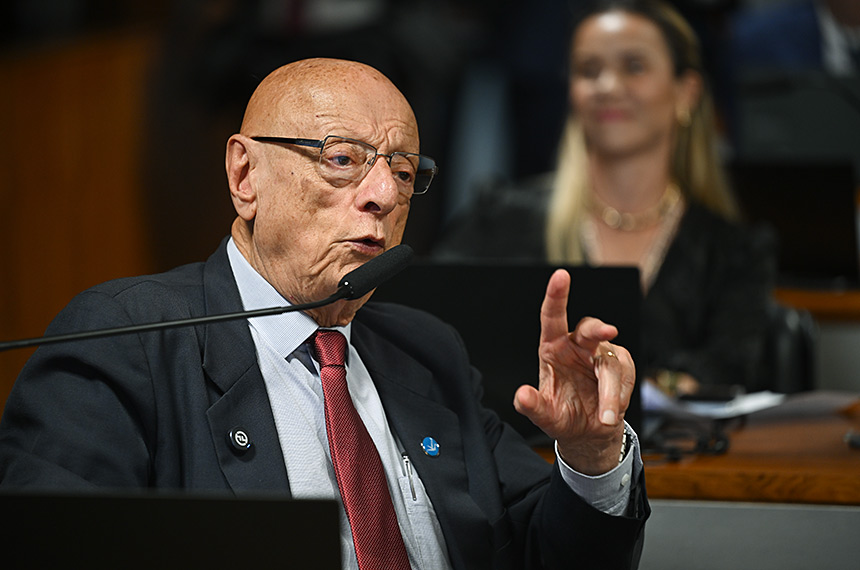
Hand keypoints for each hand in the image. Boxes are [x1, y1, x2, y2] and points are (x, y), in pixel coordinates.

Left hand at [513, 269, 635, 474]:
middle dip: (599, 327)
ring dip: (611, 391)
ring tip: (606, 416)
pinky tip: (611, 410)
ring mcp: (601, 354)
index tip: (561, 275)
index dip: (556, 295)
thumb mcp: (545, 415)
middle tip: (610, 330)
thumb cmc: (563, 416)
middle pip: (590, 328)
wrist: (588, 433)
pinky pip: (626, 375)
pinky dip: (620, 396)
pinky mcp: (621, 365)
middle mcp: (577, 345)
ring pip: (611, 362)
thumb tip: (521, 395)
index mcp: (553, 348)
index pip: (552, 317)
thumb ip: (532, 406)